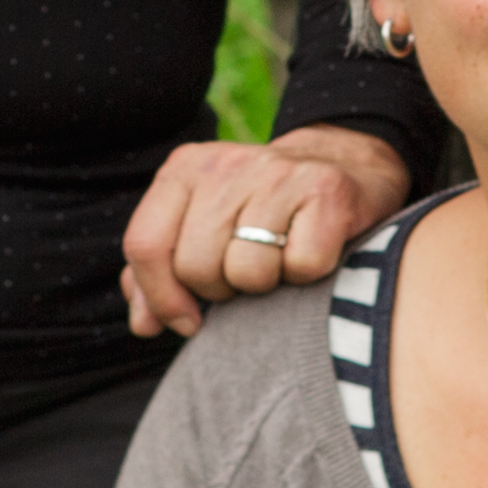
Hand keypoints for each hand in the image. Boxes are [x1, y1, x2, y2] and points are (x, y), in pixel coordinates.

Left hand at [115, 124, 410, 337]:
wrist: (345, 165)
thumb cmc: (263, 212)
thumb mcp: (202, 229)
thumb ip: (161, 274)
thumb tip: (143, 325)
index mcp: (185, 168)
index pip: (145, 244)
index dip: (161, 297)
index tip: (188, 320)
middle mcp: (227, 162)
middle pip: (195, 266)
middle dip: (220, 290)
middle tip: (245, 272)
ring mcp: (278, 173)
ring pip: (247, 272)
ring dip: (266, 284)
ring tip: (278, 257)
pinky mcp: (326, 190)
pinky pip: (301, 267)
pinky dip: (309, 273)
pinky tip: (312, 247)